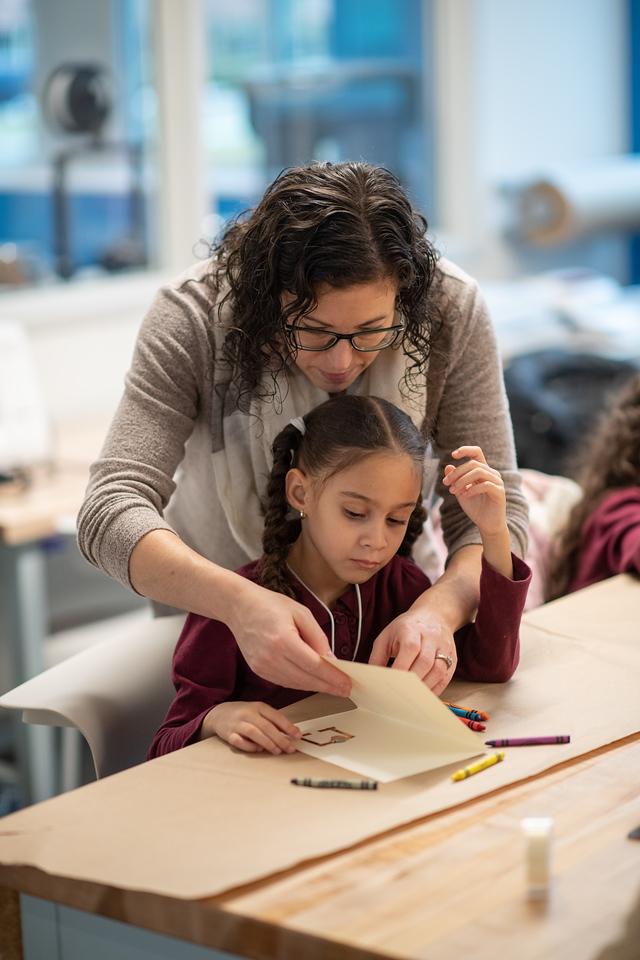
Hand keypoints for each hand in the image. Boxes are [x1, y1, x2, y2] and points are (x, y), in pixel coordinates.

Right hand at [203, 701, 302, 754]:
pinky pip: (239, 741)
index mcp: (258, 706)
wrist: (219, 713)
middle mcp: (248, 713)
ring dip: (267, 743)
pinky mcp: (228, 734)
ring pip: (254, 733)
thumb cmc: (244, 714)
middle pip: (266, 726)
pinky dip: (249, 746)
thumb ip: (273, 721)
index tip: (298, 736)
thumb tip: (292, 733)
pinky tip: (258, 749)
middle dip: (280, 739)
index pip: (275, 716)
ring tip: (277, 751)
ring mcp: (237, 723)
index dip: (288, 726)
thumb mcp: (259, 712)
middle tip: (290, 749)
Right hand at [227, 580, 351, 696]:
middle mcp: (271, 657)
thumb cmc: (270, 605)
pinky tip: (313, 682)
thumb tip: (331, 660)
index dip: (333, 678)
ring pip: (296, 684)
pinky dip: (300, 683)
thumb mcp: (301, 613)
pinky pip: (284, 682)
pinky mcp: (258, 670)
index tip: (348, 684)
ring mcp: (263, 666)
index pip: (314, 666)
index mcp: (283, 640)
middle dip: (328, 686)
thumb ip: (317, 637)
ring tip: (333, 687)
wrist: (239, 607)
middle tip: (346, 690)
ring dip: (316, 687)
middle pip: (306, 679)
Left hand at [369, 609, 456, 696]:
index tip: (389, 685)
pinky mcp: (453, 659)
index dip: (400, 669)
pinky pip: (446, 678)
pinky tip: (423, 695)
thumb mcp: (386, 636)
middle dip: (412, 682)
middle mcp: (431, 638)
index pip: (409, 650)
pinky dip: (434, 690)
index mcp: (412, 630)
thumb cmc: (406, 629)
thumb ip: (377, 657)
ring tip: (411, 698)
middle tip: (399, 696)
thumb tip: (372, 679)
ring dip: (424, 687)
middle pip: (425, 662)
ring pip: (439, 671)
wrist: (433, 616)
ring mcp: (445, 648)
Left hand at [442, 446, 506, 536]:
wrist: (486, 524)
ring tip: (453, 491)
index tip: (453, 455)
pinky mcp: (500, 492)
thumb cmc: (475, 507)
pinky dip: (472, 489)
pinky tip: (465, 495)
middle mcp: (492, 473)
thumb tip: (448, 466)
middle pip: (473, 464)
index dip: (466, 450)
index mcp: (483, 471)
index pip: (477, 453)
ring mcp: (497, 482)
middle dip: (457, 473)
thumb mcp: (460, 492)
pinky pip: (485, 485)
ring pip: (478, 472)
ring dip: (462, 480)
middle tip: (446, 483)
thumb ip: (455, 480)